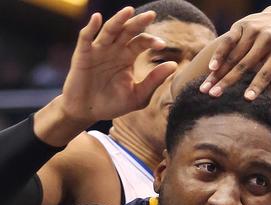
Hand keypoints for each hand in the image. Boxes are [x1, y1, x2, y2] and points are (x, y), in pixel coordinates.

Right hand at [60, 6, 176, 124]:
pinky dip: (90, 28)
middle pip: (127, 31)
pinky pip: (86, 38)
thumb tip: (174, 65)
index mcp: (128, 57)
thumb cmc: (113, 104)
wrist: (88, 112)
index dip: (151, 41)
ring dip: (118, 20)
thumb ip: (154, 80)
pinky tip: (97, 18)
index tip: (162, 45)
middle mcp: (114, 49)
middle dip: (138, 22)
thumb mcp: (138, 95)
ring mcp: (98, 50)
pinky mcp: (83, 55)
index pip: (141, 42)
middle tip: (152, 14)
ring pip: (109, 30)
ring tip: (129, 11)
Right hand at [199, 6, 270, 98]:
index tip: (246, 98)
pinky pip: (228, 41)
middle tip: (214, 95)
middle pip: (244, 65)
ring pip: (233, 55)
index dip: (256, 86)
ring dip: (218, 72)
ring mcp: (253, 31)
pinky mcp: (242, 25)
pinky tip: (211, 67)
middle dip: (228, 81)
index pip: (266, 73)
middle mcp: (266, 41)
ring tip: (206, 87)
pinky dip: (219, 54)